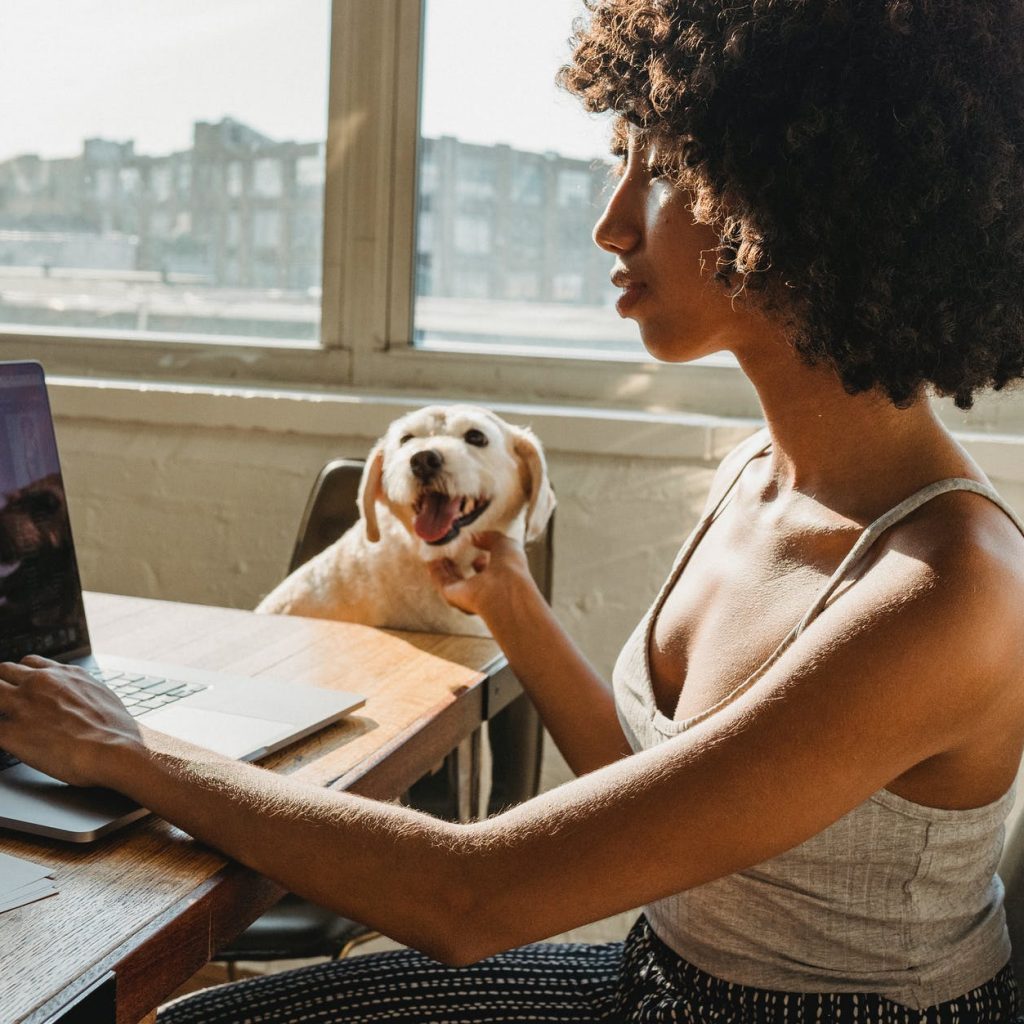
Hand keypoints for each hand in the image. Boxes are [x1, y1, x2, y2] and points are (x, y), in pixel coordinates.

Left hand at [0, 656, 141, 787]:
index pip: (29, 663)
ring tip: (8, 721)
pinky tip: (6, 740)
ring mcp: (22, 706)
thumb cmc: (115, 730)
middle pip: (3, 671)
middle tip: (9, 704)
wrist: (113, 750)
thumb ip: (80, 690)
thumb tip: (80, 697)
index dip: (23, 676)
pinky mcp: (10, 733)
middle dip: (4, 686)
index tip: (23, 686)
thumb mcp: (101, 695)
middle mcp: (39, 684)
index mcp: (63, 674)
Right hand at [427, 531, 534, 619]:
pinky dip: (436, 573)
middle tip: (451, 553)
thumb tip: (476, 537)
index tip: (473, 546)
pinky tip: (431, 562)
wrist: (503, 589)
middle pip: (469, 579)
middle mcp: (485, 589)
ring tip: (439, 556)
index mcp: (502, 578)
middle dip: (460, 566)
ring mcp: (469, 594)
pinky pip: (442, 583)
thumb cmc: (511, 568)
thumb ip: (491, 538)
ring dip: (445, 569)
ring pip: (454, 582)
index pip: (489, 570)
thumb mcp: (506, 544)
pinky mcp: (453, 596)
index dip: (482, 560)